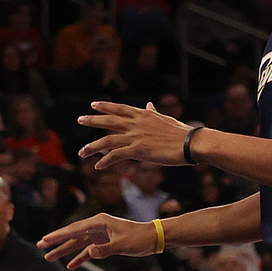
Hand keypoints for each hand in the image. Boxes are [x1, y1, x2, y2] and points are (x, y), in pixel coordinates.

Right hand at [38, 214, 159, 269]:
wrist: (153, 238)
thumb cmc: (139, 238)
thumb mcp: (123, 244)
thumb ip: (105, 249)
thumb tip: (90, 253)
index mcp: (99, 222)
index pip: (74, 229)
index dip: (58, 235)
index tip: (45, 239)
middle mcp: (96, 227)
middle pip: (72, 235)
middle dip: (56, 241)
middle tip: (40, 246)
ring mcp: (99, 235)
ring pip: (77, 243)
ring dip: (64, 251)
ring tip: (49, 257)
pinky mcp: (104, 243)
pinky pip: (88, 251)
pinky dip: (79, 258)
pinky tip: (70, 265)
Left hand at [78, 101, 194, 169]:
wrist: (191, 143)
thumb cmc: (182, 132)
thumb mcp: (165, 118)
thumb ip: (153, 112)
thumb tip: (149, 104)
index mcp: (144, 115)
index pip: (120, 108)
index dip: (105, 106)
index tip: (93, 105)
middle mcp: (137, 123)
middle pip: (109, 120)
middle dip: (93, 120)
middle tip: (80, 120)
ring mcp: (136, 136)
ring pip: (108, 140)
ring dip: (92, 146)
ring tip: (81, 151)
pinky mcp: (139, 150)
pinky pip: (116, 156)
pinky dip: (105, 160)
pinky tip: (97, 165)